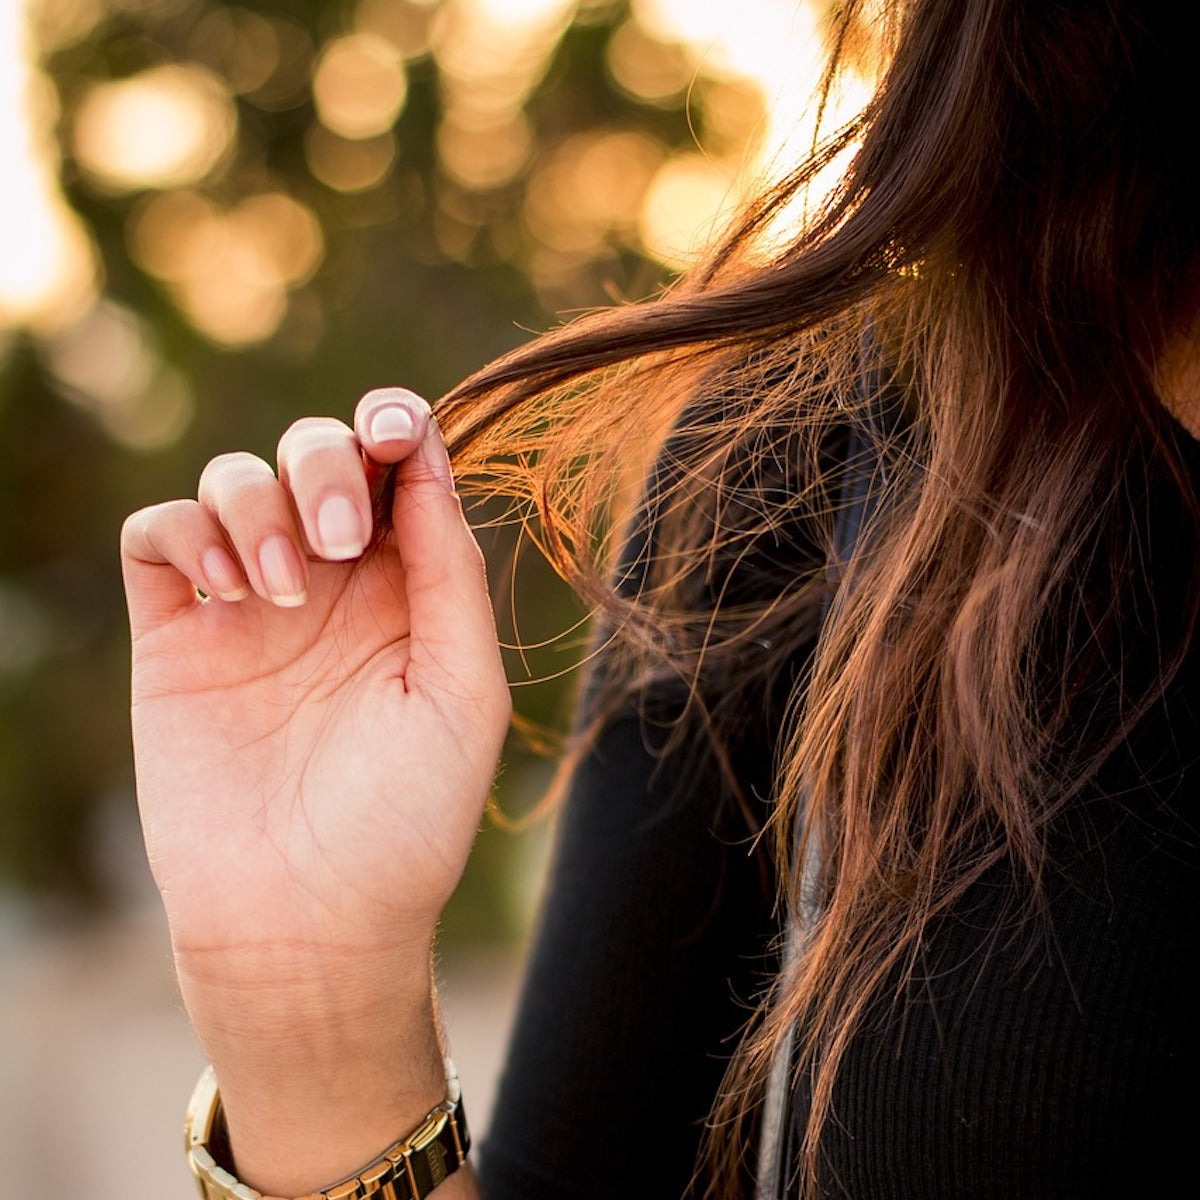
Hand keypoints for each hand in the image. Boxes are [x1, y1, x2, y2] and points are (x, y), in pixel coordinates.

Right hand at [121, 387, 510, 978]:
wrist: (308, 921)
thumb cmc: (406, 819)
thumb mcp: (462, 691)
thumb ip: (449, 573)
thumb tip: (428, 463)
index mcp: (408, 591)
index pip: (398, 472)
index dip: (396, 429)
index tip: (395, 432)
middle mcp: (332, 587)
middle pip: (317, 454)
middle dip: (326, 466)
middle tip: (340, 543)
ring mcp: (250, 608)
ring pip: (235, 479)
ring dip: (259, 506)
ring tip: (285, 592)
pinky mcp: (177, 638)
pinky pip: (160, 533)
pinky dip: (188, 531)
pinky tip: (226, 590)